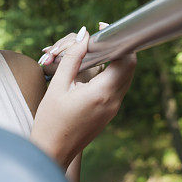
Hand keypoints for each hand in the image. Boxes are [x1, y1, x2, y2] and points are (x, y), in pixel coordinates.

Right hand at [30, 24, 136, 168]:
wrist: (53, 151)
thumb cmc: (51, 119)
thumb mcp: (58, 85)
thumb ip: (73, 57)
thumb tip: (84, 36)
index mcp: (102, 93)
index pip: (126, 60)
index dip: (118, 40)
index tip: (103, 30)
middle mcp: (113, 101)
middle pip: (130, 67)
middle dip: (119, 48)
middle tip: (100, 39)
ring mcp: (114, 109)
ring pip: (126, 77)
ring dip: (117, 61)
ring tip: (96, 51)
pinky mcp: (110, 113)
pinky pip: (118, 87)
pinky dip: (112, 74)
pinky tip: (95, 69)